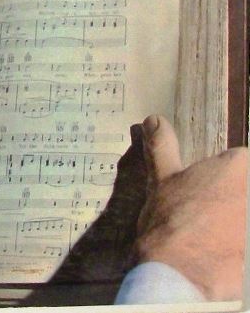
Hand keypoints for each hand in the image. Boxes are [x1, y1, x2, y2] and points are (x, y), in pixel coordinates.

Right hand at [136, 114, 246, 300]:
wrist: (179, 274)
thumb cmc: (169, 223)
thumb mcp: (161, 178)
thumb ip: (162, 146)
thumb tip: (154, 120)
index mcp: (239, 166)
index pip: (243, 162)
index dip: (225, 177)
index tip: (210, 193)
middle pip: (247, 189)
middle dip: (235, 201)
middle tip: (212, 218)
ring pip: (247, 216)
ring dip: (238, 224)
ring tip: (219, 239)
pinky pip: (248, 243)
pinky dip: (240, 247)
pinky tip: (227, 256)